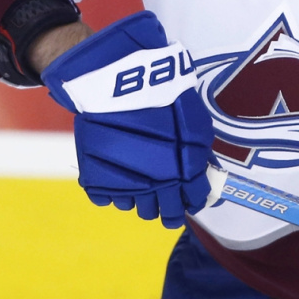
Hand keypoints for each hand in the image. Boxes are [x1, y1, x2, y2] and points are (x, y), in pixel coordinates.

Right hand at [41, 11, 212, 227]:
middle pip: (165, 213)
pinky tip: (118, 173)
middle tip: (167, 198)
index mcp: (185, 175)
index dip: (194, 200)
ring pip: (136, 207)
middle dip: (169, 208)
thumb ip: (198, 154)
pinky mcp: (97, 181)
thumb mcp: (195, 124)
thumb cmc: (164, 98)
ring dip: (141, 197)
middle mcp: (157, 187)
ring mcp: (125, 186)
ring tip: (140, 179)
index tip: (192, 196)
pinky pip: (109, 198)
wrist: (120, 85)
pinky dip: (114, 189)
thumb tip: (201, 174)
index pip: (194, 201)